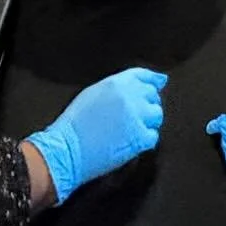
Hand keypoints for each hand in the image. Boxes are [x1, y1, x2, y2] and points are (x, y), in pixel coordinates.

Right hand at [25, 67, 167, 203]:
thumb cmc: (74, 124)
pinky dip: (145, 139)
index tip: (158, 83)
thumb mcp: (92, 93)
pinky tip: (132, 141)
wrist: (66, 149)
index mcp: (116, 83)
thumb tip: (135, 84)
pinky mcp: (139, 138)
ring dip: (148, 121)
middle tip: (136, 114)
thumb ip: (117, 86)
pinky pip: (153, 136)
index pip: (144, 76)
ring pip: (156, 115)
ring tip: (133, 128)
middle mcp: (129, 97)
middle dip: (147, 103)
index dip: (153, 80)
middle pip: (152, 95)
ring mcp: (136, 118)